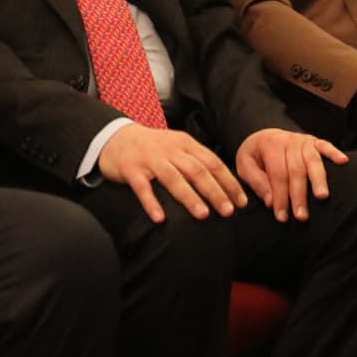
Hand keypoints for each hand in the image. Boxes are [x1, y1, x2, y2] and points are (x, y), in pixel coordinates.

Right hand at [97, 124, 246, 223]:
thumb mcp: (176, 146)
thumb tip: (225, 183)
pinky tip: (160, 219)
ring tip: (203, 215)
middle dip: (215, 191)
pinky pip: (142, 188)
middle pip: (196, 170)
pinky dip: (151, 203)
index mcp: (184, 144)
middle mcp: (169, 150)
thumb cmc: (152, 147)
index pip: (212, 162)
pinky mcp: (131, 169)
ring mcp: (149, 159)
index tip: (241, 201)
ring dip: (189, 197)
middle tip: (228, 211)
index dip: (228, 182)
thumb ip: (196, 160)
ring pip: (173, 178)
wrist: (115, 137)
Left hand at [235, 128, 347, 221]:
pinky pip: (326, 145)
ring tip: (322, 196)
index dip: (280, 197)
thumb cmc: (255, 156)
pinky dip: (334, 153)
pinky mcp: (314, 141)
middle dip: (299, 195)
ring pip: (313, 160)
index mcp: (269, 144)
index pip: (277, 174)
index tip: (282, 217)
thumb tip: (271, 202)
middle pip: (296, 170)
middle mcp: (288, 140)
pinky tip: (344, 161)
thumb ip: (256, 182)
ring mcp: (303, 140)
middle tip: (301, 216)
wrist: (263, 137)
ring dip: (318, 179)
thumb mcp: (245, 166)